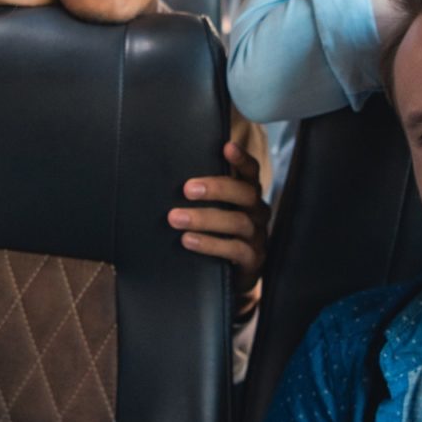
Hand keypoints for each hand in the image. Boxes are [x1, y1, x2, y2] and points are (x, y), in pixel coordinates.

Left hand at [168, 140, 269, 318]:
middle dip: (216, 188)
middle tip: (187, 189)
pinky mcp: (252, 260)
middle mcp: (257, 212)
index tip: (226, 146)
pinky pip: (235, 249)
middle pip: (245, 193)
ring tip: (176, 218)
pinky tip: (189, 241)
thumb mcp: (213, 210)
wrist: (230, 275)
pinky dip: (210, 244)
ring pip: (237, 221)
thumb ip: (201, 194)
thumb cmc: (216, 233)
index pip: (251, 172)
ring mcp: (257, 236)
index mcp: (248, 194)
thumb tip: (165, 177)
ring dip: (204, 218)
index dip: (241, 159)